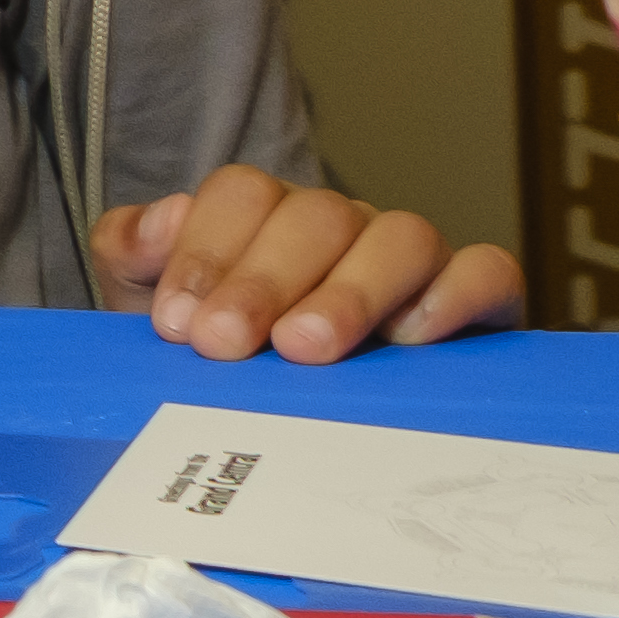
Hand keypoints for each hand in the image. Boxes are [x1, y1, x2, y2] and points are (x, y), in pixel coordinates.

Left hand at [94, 167, 524, 362]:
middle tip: (226, 344)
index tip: (177, 323)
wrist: (295, 423)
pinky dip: (455, 294)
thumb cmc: (230, 353)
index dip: (207, 250)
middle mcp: (341, 227)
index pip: (242, 194)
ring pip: (402, 236)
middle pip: (316, 216)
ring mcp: (410, 259)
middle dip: (263, 280)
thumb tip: (162, 221)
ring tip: (305, 348)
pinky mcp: (475, 298)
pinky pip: (487, 271)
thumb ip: (132, 251)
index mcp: (265, 216)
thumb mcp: (158, 303)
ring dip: (349, 291)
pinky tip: (412, 338)